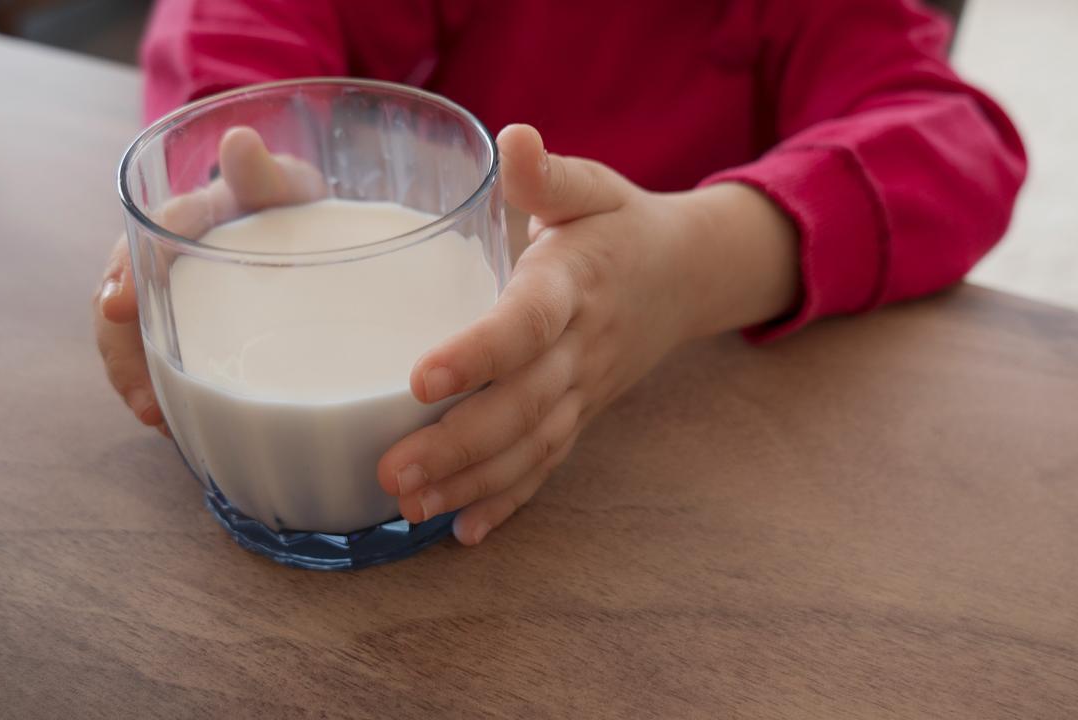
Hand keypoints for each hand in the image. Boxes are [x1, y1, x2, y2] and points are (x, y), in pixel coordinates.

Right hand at [93, 128, 324, 430]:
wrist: (299, 226)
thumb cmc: (290, 204)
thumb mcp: (290, 186)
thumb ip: (268, 174)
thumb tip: (241, 144)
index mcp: (194, 213)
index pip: (154, 233)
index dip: (131, 268)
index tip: (116, 306)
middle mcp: (167, 251)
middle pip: (124, 292)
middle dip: (121, 344)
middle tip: (138, 393)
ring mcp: (170, 291)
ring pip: (130, 331)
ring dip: (135, 375)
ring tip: (153, 416)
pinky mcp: (180, 324)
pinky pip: (155, 354)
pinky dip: (156, 386)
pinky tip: (168, 419)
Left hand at [377, 124, 799, 544]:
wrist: (684, 278)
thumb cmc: (619, 227)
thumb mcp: (591, 188)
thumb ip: (549, 174)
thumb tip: (513, 139)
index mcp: (574, 286)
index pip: (527, 325)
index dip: (479, 353)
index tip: (420, 378)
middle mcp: (581, 350)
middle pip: (523, 406)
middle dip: (458, 445)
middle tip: (392, 472)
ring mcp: (584, 391)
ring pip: (531, 447)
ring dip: (472, 483)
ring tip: (408, 509)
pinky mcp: (581, 415)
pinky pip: (547, 465)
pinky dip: (507, 501)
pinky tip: (464, 534)